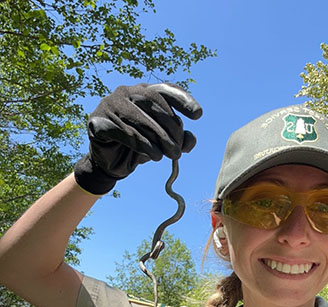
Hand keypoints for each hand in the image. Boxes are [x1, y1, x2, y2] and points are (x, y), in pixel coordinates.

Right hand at [74, 83, 201, 194]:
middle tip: (178, 149)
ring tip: (168, 156)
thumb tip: (191, 139)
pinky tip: (152, 156)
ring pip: (138, 117)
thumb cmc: (139, 148)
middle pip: (153, 102)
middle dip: (170, 127)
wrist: (112, 164)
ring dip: (157, 139)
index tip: (198, 115)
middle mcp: (126, 92)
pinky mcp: (97, 121)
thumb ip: (179, 141)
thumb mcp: (162, 145)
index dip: (182, 100)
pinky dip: (140, 144)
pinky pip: (122, 131)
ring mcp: (109, 104)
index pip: (165, 90)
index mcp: (144, 92)